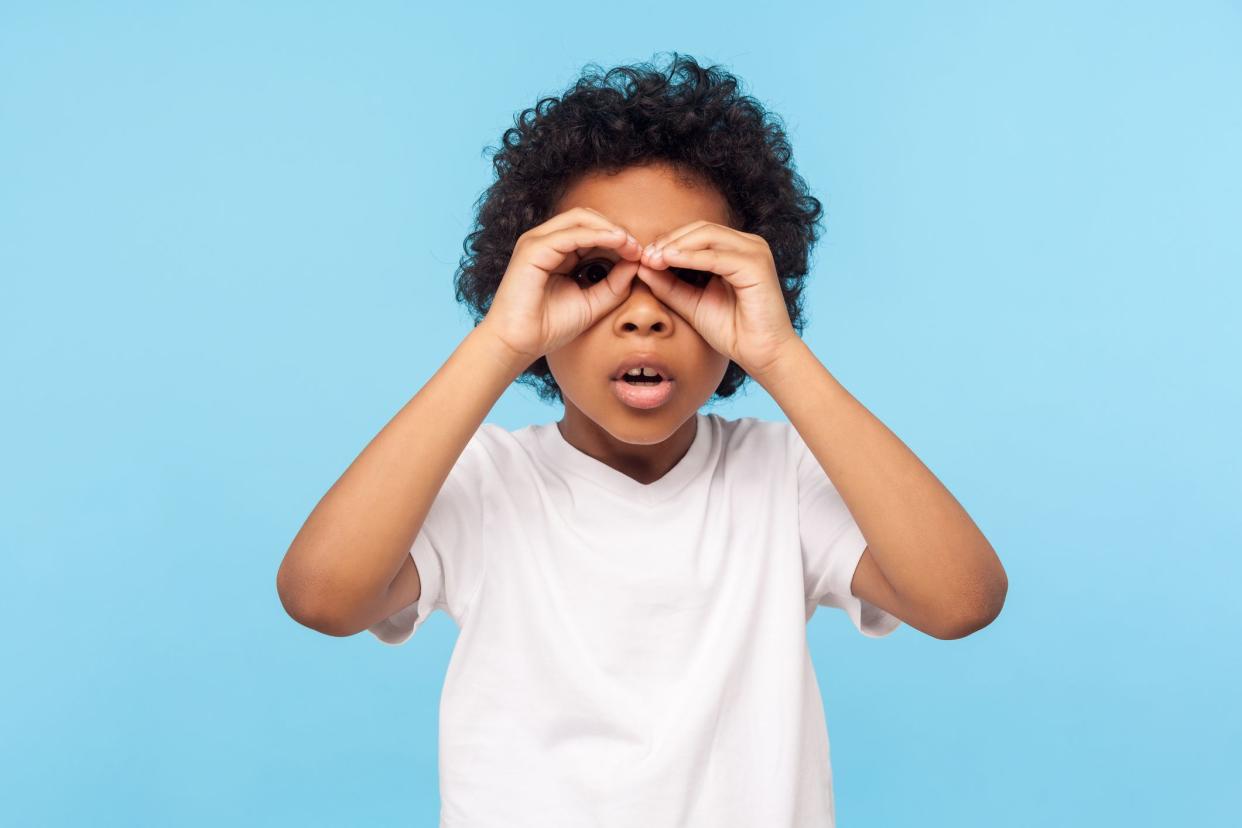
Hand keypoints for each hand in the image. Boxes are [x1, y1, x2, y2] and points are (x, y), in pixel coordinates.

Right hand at [479, 207, 642, 364]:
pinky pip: (571, 234)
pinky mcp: (533, 249)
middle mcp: (546, 241)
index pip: (591, 230)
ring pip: (580, 218)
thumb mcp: (593, 303)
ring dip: (609, 229)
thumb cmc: (549, 327)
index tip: (640, 255)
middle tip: (638, 248)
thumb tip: (637, 263)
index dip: (618, 238)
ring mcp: (537, 241)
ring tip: (631, 245)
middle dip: (616, 229)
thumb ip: (615, 284)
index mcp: (557, 251)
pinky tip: (617, 243)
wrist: (518, 344)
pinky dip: (597, 235)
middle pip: (587, 217)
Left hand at [634, 222, 799, 375]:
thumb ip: (669, 285)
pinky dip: (690, 257)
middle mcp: (748, 245)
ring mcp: (755, 252)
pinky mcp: (756, 266)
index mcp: (736, 250)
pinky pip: (716, 256)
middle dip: (669, 241)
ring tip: (653, 258)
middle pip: (701, 229)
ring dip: (676, 246)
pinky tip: (668, 261)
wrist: (761, 355)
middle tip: (645, 256)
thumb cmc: (732, 331)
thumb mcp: (692, 303)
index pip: (697, 233)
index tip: (643, 257)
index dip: (668, 242)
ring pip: (708, 236)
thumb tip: (642, 266)